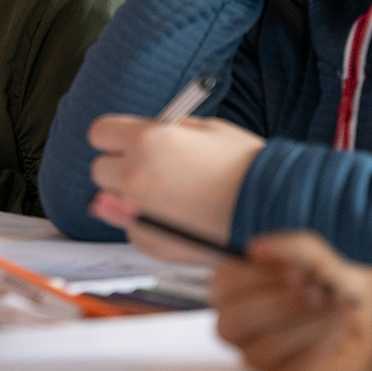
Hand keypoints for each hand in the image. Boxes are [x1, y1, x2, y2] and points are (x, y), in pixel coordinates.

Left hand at [87, 114, 264, 259]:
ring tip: (166, 195)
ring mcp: (137, 212)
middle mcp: (135, 176)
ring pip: (110, 199)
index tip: (124, 141)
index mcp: (147, 141)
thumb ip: (165, 131)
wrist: (271, 208)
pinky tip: (175, 216)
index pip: (100, 133)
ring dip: (128, 195)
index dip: (114, 136)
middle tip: (151, 169)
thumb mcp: (205, 129)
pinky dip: (143, 221)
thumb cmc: (245, 167)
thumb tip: (144, 135)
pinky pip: (130, 226)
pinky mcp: (147, 241)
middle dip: (121, 166)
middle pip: (100, 169)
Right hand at [212, 231, 371, 370]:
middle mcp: (236, 326)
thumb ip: (286, 247)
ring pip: (267, 346)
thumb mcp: (310, 253)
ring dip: (309, 323)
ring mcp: (256, 356)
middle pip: (234, 322)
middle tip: (317, 292)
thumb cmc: (322, 278)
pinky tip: (341, 323)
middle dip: (278, 306)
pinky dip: (324, 340)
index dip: (259, 279)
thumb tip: (255, 249)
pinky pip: (296, 366)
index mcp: (230, 290)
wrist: (358, 308)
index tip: (297, 271)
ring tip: (338, 306)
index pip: (224, 286)